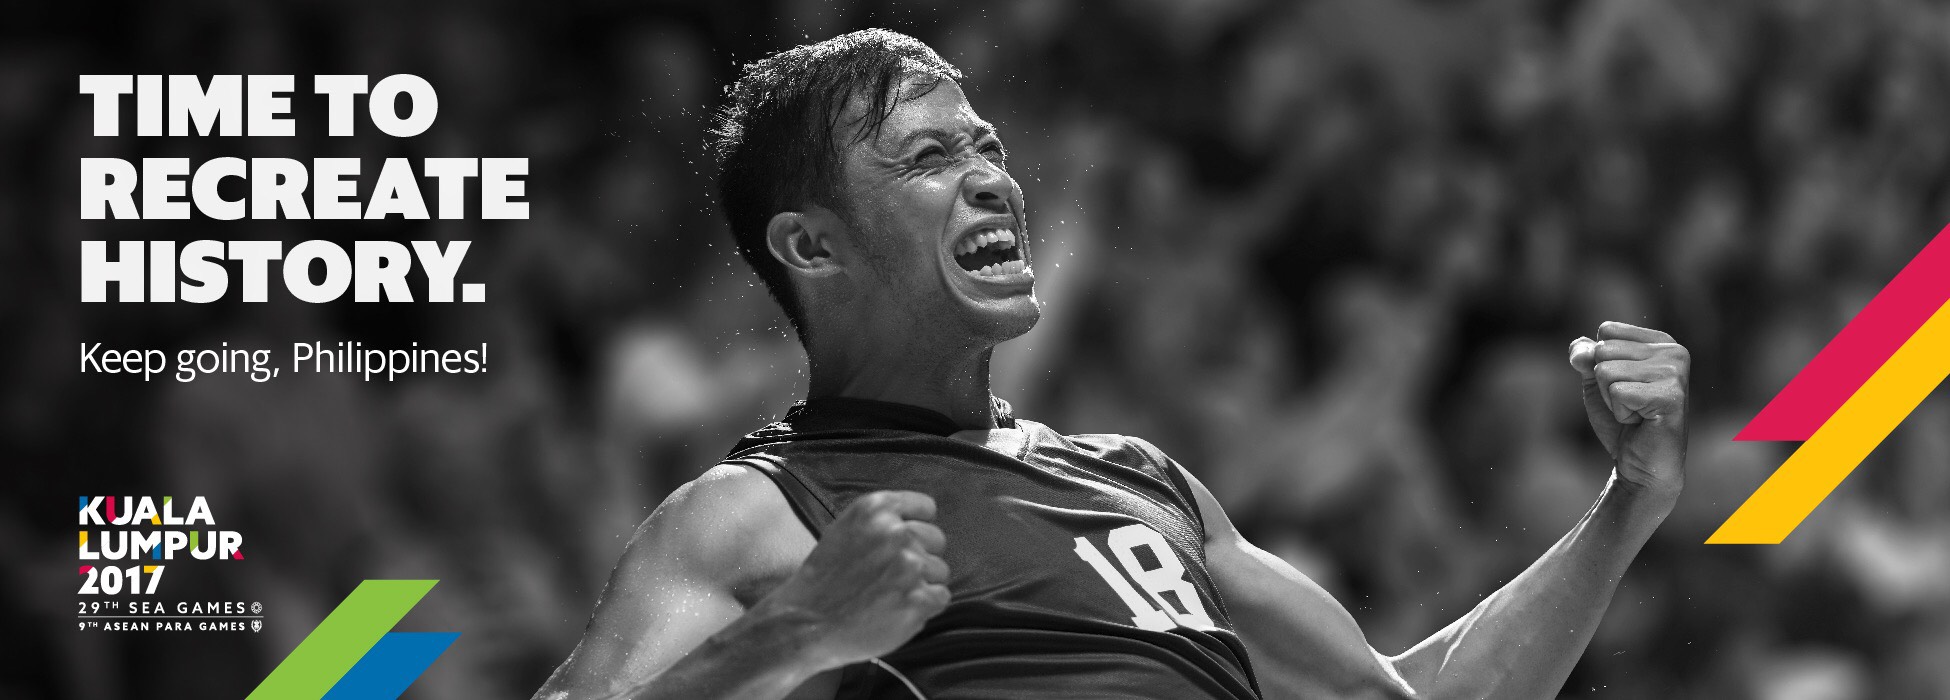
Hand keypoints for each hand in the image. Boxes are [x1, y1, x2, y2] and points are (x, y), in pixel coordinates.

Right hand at [756, 490, 949, 669]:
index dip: (917, 527)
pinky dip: (925, 607)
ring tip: (890, 596)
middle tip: (891, 576)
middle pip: (937, 540)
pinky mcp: (918, 600)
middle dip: (921, 557)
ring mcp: (910, 567)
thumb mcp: (845, 529)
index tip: (903, 545)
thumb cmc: (825, 579)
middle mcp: (897, 532)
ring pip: (940, 571)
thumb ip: (882, 521)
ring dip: (922, 584)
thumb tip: (919, 524)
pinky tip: (896, 611)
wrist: (805, 623)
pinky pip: (941, 597)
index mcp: (877, 508)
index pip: (926, 508)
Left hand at [1568, 322, 1690, 498]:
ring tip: (1635, 412)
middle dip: (1605, 383)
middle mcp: (1675, 352)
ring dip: (1612, 399)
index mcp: (1661, 341)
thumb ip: (1584, 357)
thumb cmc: (1622, 421)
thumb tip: (1581, 351)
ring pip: (1606, 371)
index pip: (1607, 331)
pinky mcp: (1671, 396)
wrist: (1640, 464)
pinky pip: (1617, 392)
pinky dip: (1620, 412)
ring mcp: (1676, 373)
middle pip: (1604, 350)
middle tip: (1629, 403)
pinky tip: (1641, 421)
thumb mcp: (1596, 381)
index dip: (1601, 362)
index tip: (1624, 386)